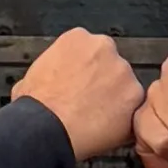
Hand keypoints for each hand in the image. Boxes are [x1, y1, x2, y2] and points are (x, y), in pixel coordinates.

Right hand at [15, 28, 142, 163]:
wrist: (46, 128)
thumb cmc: (36, 105)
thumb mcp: (32, 74)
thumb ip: (52, 68)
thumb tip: (49, 79)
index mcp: (77, 38)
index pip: (92, 51)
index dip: (88, 72)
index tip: (83, 84)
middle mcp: (103, 48)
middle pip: (112, 66)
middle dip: (105, 83)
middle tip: (91, 103)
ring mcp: (122, 70)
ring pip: (125, 86)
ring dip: (117, 101)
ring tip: (97, 119)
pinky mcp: (134, 94)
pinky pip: (135, 109)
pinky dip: (126, 120)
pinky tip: (107, 129)